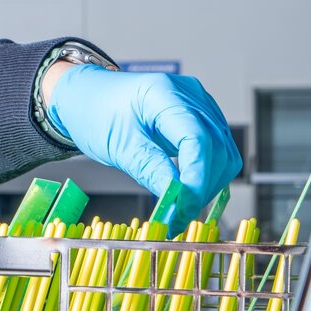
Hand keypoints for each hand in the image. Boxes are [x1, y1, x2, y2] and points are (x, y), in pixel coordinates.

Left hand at [46, 65, 241, 226]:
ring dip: (208, 185)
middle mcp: (189, 95)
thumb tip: (175, 198)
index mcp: (165, 93)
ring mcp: (198, 105)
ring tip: (182, 208)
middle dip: (201, 188)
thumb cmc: (96, 112)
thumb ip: (149, 168)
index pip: (197, 139)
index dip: (196, 179)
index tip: (184, 208)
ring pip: (223, 152)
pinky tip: (190, 192)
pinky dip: (207, 175)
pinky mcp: (200, 119)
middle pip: (216, 147)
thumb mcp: (117, 144)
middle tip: (179, 217)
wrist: (87, 98)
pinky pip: (217, 150)